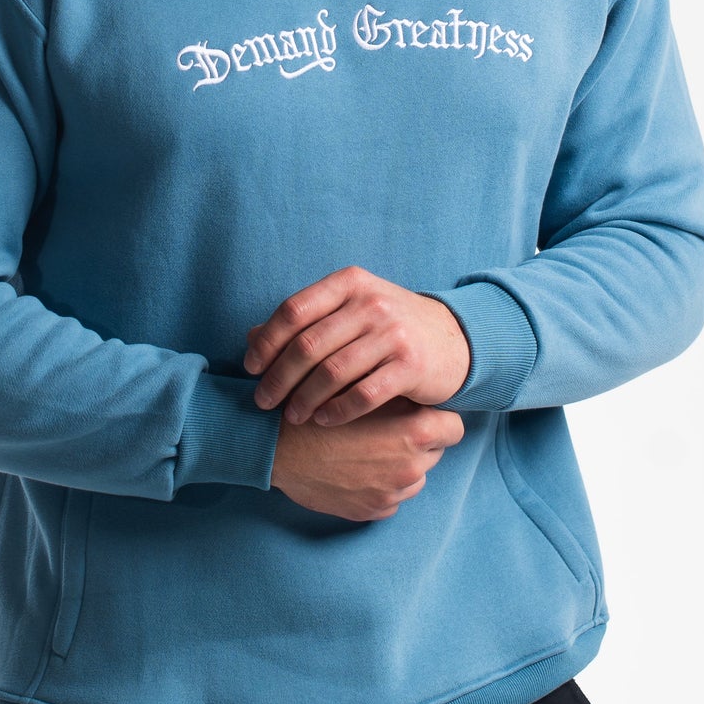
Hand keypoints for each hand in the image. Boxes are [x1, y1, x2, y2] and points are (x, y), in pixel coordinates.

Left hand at [243, 265, 471, 426]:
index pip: (294, 310)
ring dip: (304, 399)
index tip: (251, 367)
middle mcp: (371, 303)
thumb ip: (305, 321)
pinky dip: (337, 411)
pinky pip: (363, 394)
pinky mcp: (411, 365)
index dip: (267, 341)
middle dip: (278, 377)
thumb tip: (250, 338)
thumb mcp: (349, 310)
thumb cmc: (388, 326)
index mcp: (350, 283)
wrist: (453, 339)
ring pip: (332, 372)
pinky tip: (323, 420)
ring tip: (290, 416)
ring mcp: (393, 333)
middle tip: (263, 401)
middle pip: (308, 344)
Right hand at [269, 395, 466, 522]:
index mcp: (414, 431)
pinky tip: (355, 470)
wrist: (276, 446)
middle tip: (387, 428)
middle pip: (434, 453)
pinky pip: (390, 499)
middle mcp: (411, 466)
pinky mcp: (372, 512)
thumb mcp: (361, 385)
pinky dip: (379, 487)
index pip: (454, 427)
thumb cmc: (319, 408)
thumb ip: (394, 387)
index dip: (439, 418)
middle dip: (417, 441)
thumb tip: (416, 383)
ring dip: (398, 466)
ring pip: (413, 477)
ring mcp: (392, 493)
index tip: (422, 413)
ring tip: (367, 449)